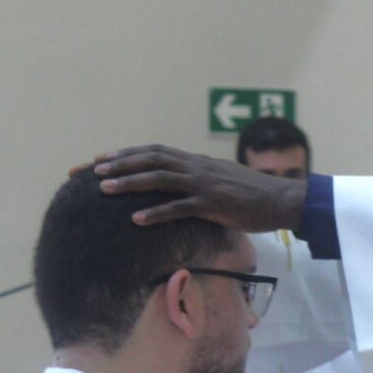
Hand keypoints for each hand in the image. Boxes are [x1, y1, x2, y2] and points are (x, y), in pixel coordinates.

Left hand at [90, 144, 306, 230]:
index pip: (154, 152)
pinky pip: (180, 208)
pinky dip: (156, 213)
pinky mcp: (214, 204)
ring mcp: (205, 185)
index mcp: (197, 161)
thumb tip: (181, 189)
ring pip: (160, 178)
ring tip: (103, 189)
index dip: (125, 154)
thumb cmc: (255, 195)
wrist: (284, 199)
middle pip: (150, 159)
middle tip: (88, 171)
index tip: (98, 161)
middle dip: (118, 164)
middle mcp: (196, 167)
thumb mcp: (222, 181)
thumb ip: (200, 182)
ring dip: (130, 182)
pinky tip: (135, 220)